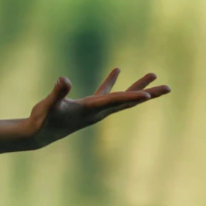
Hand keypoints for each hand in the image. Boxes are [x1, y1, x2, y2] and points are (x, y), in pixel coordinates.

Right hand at [24, 68, 170, 147]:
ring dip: (137, 87)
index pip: (115, 102)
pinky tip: (117, 70)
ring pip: (122, 97)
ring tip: (152, 74)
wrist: (38, 135)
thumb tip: (63, 80)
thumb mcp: (48, 106)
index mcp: (91, 109)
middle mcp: (98, 111)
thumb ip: (57, 93)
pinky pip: (106, 93)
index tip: (149, 96)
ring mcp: (95, 109)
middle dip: (148, 94)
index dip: (131, 98)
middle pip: (128, 101)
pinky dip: (112, 82)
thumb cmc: (42, 120)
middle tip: (168, 88)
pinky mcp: (88, 106)